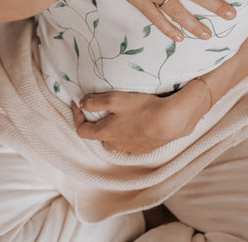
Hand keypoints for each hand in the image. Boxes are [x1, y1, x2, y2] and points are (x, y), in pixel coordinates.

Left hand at [72, 79, 209, 152]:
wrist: (171, 121)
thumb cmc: (142, 108)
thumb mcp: (115, 99)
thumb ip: (95, 102)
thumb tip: (81, 103)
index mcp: (105, 133)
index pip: (82, 131)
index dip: (77, 117)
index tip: (77, 103)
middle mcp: (115, 144)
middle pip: (99, 136)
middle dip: (98, 123)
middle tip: (102, 108)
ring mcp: (131, 148)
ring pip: (116, 140)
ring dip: (114, 129)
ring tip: (121, 114)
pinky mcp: (145, 148)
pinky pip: (131, 142)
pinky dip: (130, 133)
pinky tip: (138, 122)